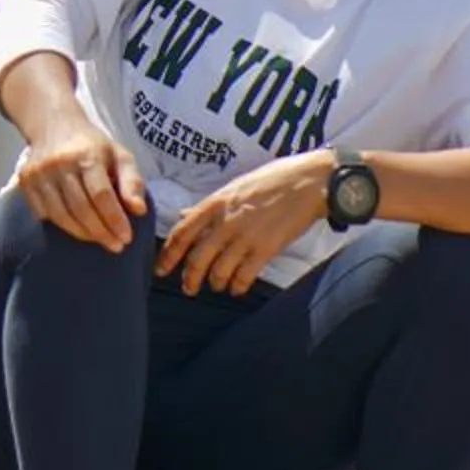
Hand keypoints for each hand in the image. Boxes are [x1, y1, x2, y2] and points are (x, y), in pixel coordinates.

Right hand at [14, 109, 150, 251]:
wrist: (53, 126)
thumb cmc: (93, 146)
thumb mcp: (119, 155)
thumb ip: (132, 182)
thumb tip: (139, 210)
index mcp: (87, 154)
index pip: (101, 195)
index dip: (114, 220)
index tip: (126, 238)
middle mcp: (59, 163)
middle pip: (81, 208)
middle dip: (101, 232)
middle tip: (115, 245)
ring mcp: (39, 173)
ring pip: (61, 215)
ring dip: (82, 234)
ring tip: (98, 239)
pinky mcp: (25, 182)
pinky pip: (43, 214)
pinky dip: (61, 225)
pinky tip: (76, 227)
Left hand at [155, 153, 333, 296]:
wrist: (308, 182)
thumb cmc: (271, 181)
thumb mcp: (233, 187)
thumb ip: (208, 206)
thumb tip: (184, 215)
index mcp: (215, 203)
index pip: (182, 233)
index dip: (168, 255)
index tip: (160, 270)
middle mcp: (226, 221)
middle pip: (197, 258)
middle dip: (190, 278)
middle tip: (189, 289)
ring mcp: (246, 236)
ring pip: (219, 270)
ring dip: (215, 283)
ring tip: (217, 286)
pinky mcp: (267, 249)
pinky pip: (244, 276)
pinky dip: (237, 286)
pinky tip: (237, 288)